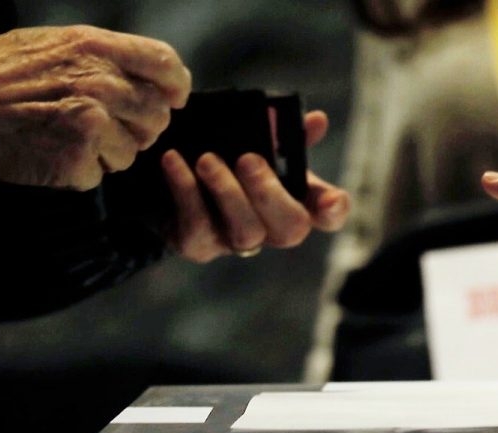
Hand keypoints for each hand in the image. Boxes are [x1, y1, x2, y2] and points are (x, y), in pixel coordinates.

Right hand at [0, 25, 191, 189]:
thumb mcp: (50, 43)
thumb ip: (101, 57)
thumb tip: (143, 78)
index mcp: (95, 47)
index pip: (165, 64)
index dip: (175, 85)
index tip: (174, 97)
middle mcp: (100, 83)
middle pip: (157, 115)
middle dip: (138, 126)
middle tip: (104, 126)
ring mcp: (91, 124)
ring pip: (132, 151)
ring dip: (109, 152)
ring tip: (66, 136)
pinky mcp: (78, 162)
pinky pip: (102, 175)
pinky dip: (81, 171)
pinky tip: (51, 153)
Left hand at [161, 110, 350, 262]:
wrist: (164, 179)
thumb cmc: (222, 158)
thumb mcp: (254, 141)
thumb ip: (284, 132)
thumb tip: (316, 122)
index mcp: (292, 199)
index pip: (327, 215)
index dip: (333, 210)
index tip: (331, 199)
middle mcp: (269, 229)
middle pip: (289, 229)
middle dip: (270, 194)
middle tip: (248, 159)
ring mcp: (234, 242)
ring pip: (246, 233)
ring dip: (228, 193)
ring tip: (207, 160)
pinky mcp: (197, 246)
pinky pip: (196, 228)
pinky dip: (186, 192)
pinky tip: (174, 163)